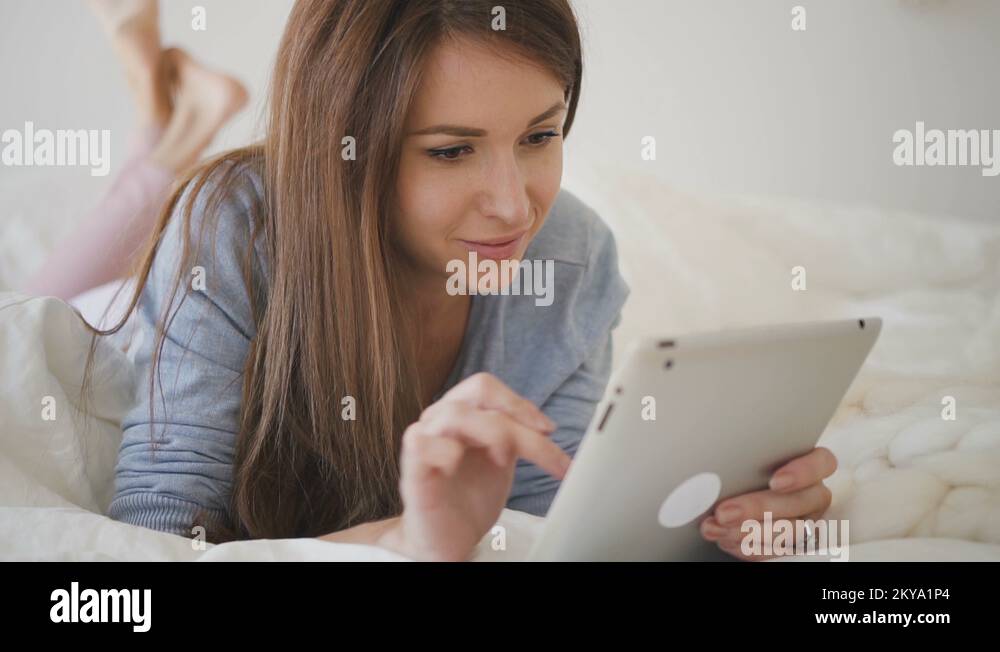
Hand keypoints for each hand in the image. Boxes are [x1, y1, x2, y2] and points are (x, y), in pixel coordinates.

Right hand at [380, 373, 568, 561]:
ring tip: (503, 462)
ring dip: (491, 433)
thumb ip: (518, 437)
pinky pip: (421, 443)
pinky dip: (447, 452)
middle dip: (515, 415)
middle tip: (538, 443)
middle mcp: (441, 419)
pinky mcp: (412, 468)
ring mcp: (424, 440)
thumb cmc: (472, 498)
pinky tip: (458, 468)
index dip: (519, 403)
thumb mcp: (504, 460)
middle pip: (478, 391)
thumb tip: (548, 427)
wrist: (450, 539)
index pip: (488, 388)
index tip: (548, 430)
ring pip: (455, 413)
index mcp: (462, 412)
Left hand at [699, 447, 836, 560]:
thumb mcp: (747, 459)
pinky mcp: (792, 545)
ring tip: (716, 527)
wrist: (735, 494)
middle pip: (799, 502)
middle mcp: (813, 495)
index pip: (822, 463)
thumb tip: (718, 464)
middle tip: (724, 512)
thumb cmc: (744, 469)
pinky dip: (747, 547)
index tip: (775, 482)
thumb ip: (745, 459)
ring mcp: (806, 522)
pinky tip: (724, 539)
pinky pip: (775, 551)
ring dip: (748, 532)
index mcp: (811, 466)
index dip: (802, 473)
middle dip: (758, 509)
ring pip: (789, 532)